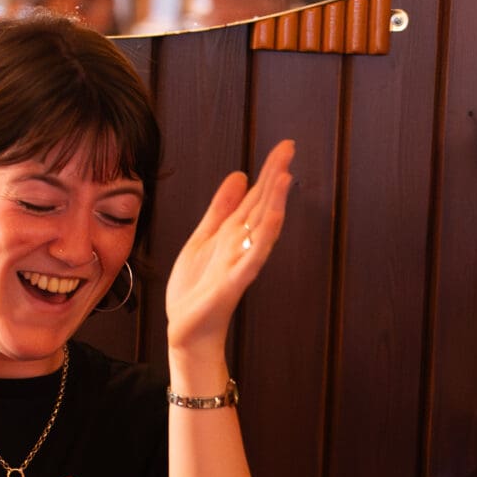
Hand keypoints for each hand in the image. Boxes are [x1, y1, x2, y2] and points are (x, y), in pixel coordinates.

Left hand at [163, 139, 294, 355]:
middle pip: (262, 205)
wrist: (187, 330)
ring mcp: (240, 263)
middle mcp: (242, 244)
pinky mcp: (233, 283)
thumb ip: (221, 209)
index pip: (256, 196)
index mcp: (234, 233)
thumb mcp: (203, 238)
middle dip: (274, 178)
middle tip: (289, 149)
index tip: (284, 146)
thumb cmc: (196, 288)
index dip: (269, 171)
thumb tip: (240, 175)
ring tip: (285, 176)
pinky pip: (252, 258)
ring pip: (261, 228)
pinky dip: (262, 238)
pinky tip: (271, 219)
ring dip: (274, 203)